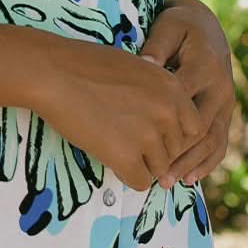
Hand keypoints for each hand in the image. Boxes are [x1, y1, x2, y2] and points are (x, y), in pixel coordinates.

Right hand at [32, 38, 207, 191]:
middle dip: (156, 152)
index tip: (154, 135)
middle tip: (128, 142)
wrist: (54, 73)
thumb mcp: (136, 68)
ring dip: (141, 164)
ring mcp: (148, 135)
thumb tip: (165, 115)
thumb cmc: (86, 65)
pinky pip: (141, 182)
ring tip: (115, 147)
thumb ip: (158, 91)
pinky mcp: (126, 156)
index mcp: (173, 88)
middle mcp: (168, 112)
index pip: (194, 129)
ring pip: (160, 169)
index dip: (173, 135)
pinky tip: (111, 160)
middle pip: (176, 151)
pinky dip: (128, 176)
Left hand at [139, 0, 234, 187]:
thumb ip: (157, 46)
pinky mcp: (225, 114)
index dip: (163, 122)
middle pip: (200, 127)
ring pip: (212, 140)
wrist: (206, 27)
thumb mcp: (168, 27)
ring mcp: (226, 104)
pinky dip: (206, 163)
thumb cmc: (178, 27)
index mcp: (206, 67)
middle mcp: (221, 89)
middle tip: (154, 173)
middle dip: (178, 152)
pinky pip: (220, 143)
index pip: (183, 100)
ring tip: (168, 183)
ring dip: (191, 163)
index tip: (140, 141)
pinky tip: (188, 179)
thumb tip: (146, 65)